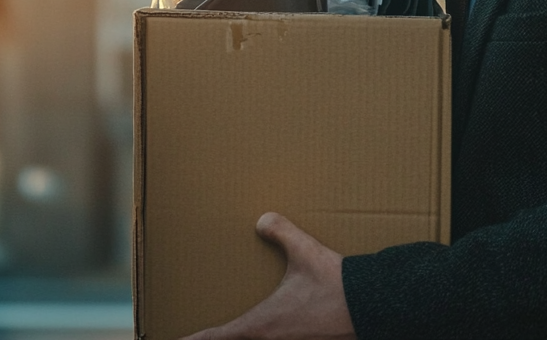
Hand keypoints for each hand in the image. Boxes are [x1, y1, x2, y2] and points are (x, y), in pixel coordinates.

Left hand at [180, 212, 357, 339]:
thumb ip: (281, 232)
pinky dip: (266, 337)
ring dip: (244, 338)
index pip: (216, 339)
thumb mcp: (306, 251)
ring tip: (232, 331)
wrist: (372, 305)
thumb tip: (261, 219)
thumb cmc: (335, 283)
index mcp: (261, 325)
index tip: (175, 339)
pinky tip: (270, 331)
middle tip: (199, 334)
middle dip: (216, 339)